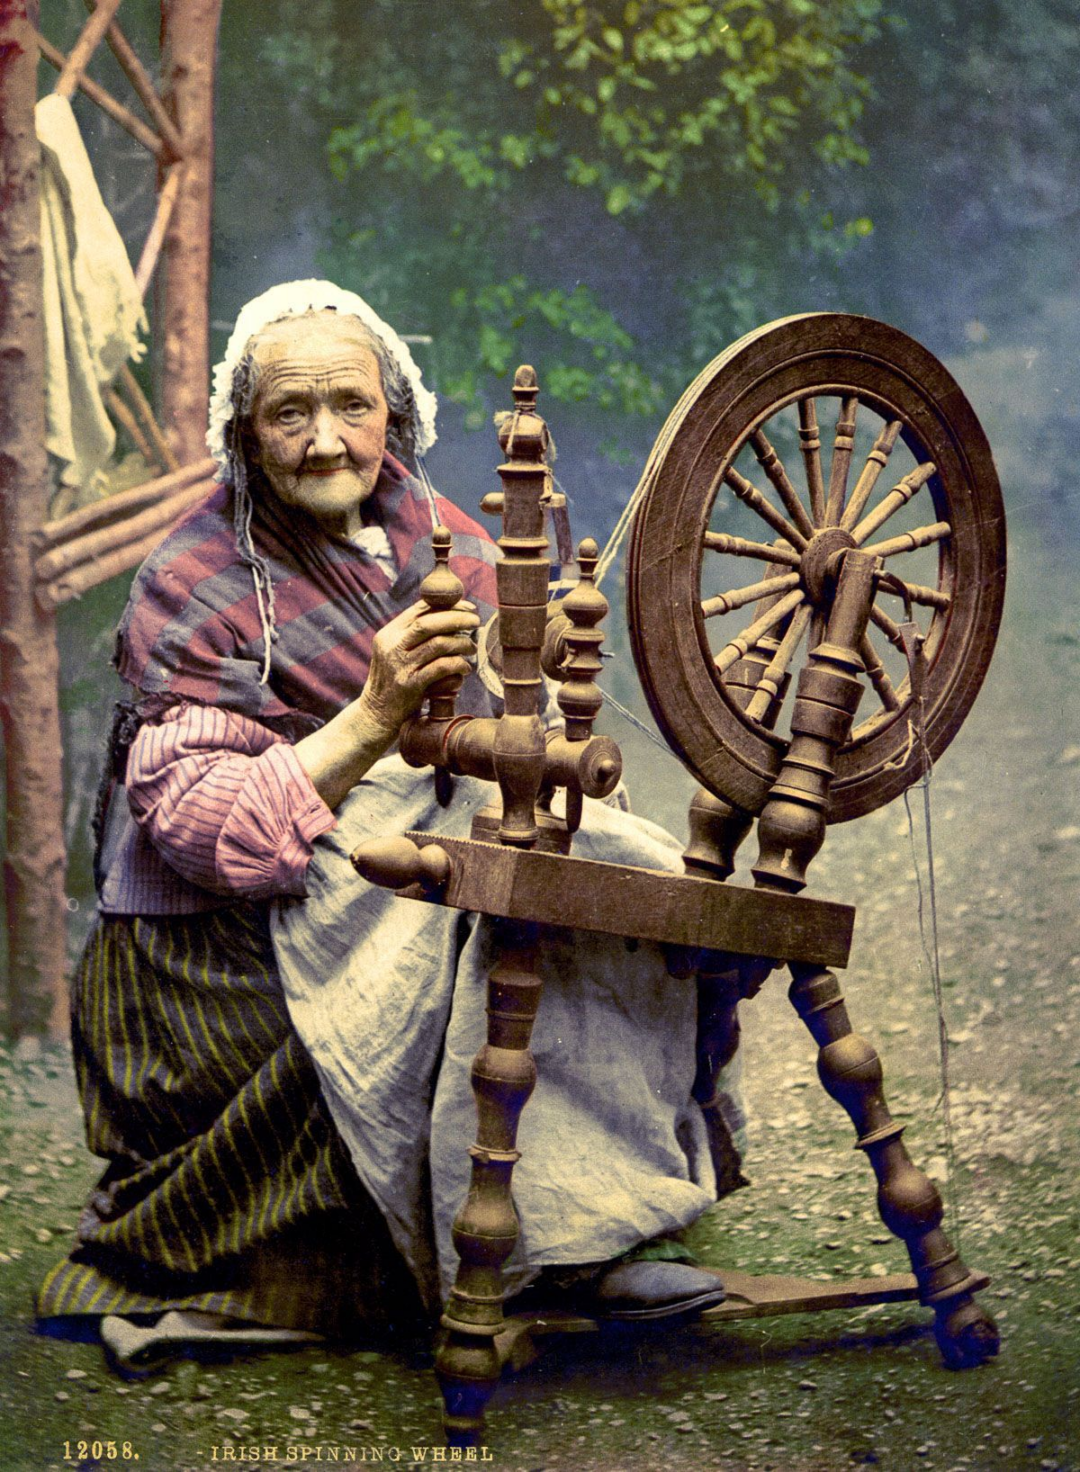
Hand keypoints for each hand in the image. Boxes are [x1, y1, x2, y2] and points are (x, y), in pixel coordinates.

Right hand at [295, 597, 478, 810]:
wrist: (377, 714)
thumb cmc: (394, 681)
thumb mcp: (395, 653)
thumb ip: (413, 636)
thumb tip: (448, 615)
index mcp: (389, 634)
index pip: (419, 610)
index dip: (447, 606)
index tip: (467, 608)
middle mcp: (392, 647)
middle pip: (428, 623)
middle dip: (456, 619)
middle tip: (475, 622)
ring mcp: (400, 666)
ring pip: (438, 644)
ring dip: (461, 644)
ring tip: (471, 648)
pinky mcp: (410, 685)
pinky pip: (441, 667)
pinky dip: (457, 664)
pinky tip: (465, 667)